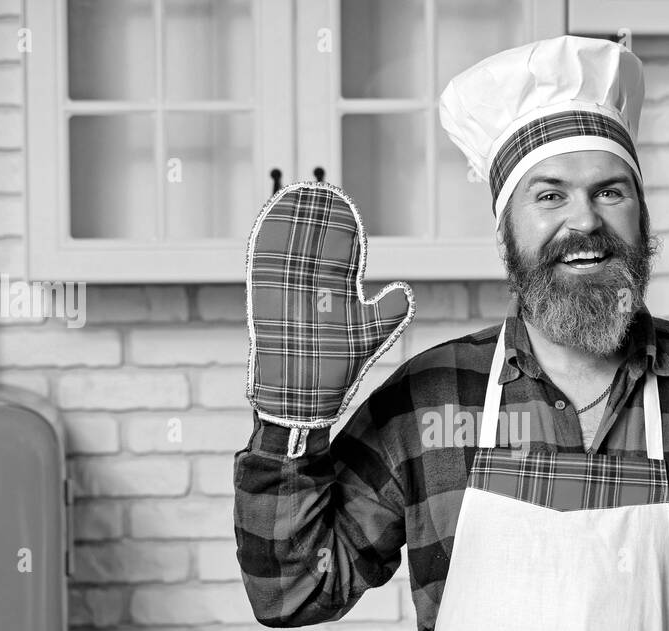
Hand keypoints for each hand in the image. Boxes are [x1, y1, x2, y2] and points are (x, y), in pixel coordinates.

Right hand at [245, 180, 413, 435]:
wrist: (303, 402)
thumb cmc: (334, 372)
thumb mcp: (367, 337)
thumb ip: (387, 314)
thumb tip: (404, 289)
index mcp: (335, 294)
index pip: (341, 254)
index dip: (342, 229)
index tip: (341, 203)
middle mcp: (310, 292)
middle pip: (313, 247)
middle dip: (314, 220)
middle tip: (316, 189)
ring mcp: (287, 299)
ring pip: (289, 255)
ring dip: (289, 228)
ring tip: (290, 199)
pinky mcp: (266, 311)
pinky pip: (264, 278)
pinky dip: (264, 253)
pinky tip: (265, 230)